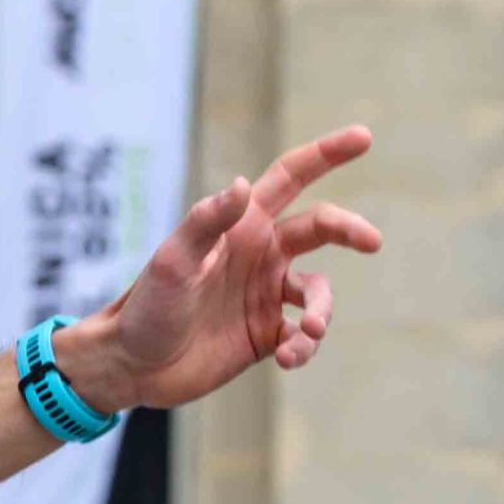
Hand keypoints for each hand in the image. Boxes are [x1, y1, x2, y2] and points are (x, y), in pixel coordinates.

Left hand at [65, 128, 383, 413]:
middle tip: (372, 241)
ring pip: (318, 293)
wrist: (131, 366)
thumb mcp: (172, 262)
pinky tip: (288, 358)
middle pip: (320, 228)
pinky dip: (304, 346)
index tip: (364, 137)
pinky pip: (303, 336)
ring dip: (321, 312)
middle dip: (350, 229)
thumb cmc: (146, 306)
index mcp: (241, 226)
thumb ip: (206, 223)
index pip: (290, 178)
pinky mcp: (266, 335)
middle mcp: (260, 255)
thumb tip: (240, 184)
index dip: (326, 155)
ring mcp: (265, 295)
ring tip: (305, 332)